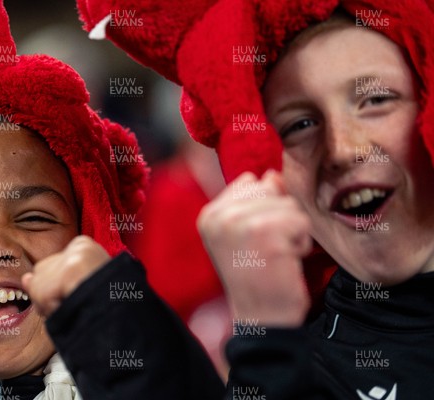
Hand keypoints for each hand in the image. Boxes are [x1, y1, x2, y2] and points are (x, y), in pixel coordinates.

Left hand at [22, 236, 109, 316]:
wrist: (120, 304)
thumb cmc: (111, 299)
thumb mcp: (84, 284)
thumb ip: (53, 278)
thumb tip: (24, 279)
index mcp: (85, 247)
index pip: (56, 268)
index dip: (62, 288)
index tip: (77, 296)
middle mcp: (73, 249)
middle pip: (43, 276)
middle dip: (53, 295)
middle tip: (75, 304)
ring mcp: (64, 262)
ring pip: (39, 290)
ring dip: (53, 306)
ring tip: (76, 308)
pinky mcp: (58, 277)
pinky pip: (41, 301)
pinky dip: (52, 311)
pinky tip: (71, 309)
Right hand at [197, 170, 312, 326]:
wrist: (262, 318)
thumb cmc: (256, 276)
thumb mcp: (245, 234)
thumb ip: (255, 201)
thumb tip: (272, 175)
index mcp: (209, 215)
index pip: (249, 182)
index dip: (263, 208)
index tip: (254, 239)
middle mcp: (220, 217)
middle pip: (270, 189)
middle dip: (279, 217)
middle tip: (266, 249)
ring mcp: (241, 224)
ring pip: (288, 205)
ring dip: (292, 232)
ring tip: (276, 256)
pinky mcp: (266, 235)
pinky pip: (301, 223)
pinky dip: (301, 244)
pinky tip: (285, 262)